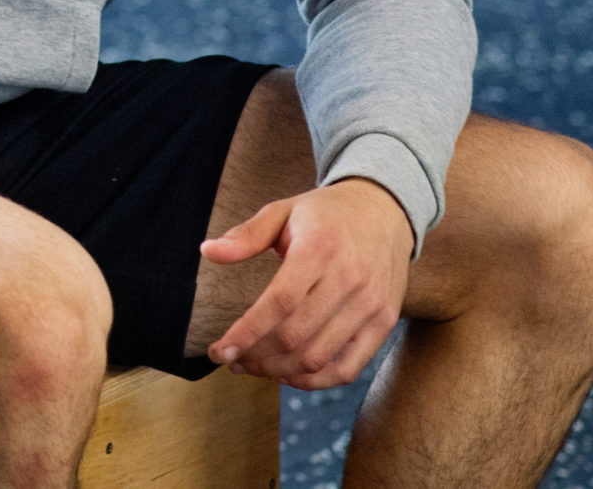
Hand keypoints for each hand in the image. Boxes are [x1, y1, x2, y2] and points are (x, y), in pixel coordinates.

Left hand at [200, 178, 412, 389]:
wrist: (385, 210)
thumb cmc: (326, 214)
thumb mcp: (284, 211)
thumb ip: (246, 235)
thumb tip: (207, 252)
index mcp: (319, 247)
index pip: (279, 302)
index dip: (246, 332)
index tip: (219, 351)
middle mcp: (349, 278)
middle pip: (295, 336)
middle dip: (255, 356)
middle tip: (232, 359)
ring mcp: (371, 304)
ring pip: (318, 357)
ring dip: (278, 371)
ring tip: (253, 366)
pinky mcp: (385, 322)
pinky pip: (349, 368)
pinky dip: (315, 382)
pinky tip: (288, 375)